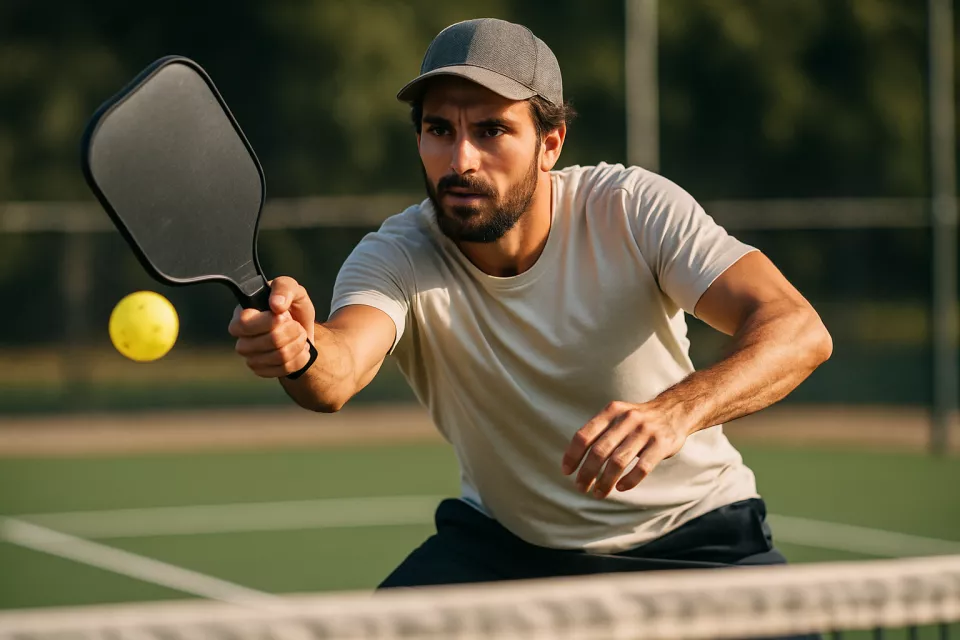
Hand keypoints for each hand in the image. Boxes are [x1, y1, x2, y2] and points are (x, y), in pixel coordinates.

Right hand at [228, 276, 315, 377]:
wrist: (302, 329)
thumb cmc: (291, 306)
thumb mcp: (293, 289)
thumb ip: (284, 288)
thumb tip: (276, 305)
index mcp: (241, 315)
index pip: (244, 323)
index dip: (269, 322)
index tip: (284, 315)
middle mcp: (241, 338)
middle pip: (270, 341)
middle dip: (292, 331)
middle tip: (296, 325)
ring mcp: (250, 357)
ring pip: (280, 356)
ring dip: (298, 344)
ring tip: (299, 336)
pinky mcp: (262, 370)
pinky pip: (285, 369)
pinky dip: (300, 358)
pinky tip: (299, 349)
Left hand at [561, 400, 690, 498]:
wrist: (675, 410)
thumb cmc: (637, 420)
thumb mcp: (617, 415)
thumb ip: (598, 431)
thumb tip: (574, 460)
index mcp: (611, 411)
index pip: (584, 435)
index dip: (573, 455)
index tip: (567, 472)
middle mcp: (626, 419)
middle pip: (599, 451)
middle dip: (587, 473)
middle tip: (581, 487)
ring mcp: (645, 431)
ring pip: (618, 462)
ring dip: (605, 481)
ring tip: (598, 493)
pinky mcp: (661, 444)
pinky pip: (642, 467)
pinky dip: (629, 480)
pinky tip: (621, 488)